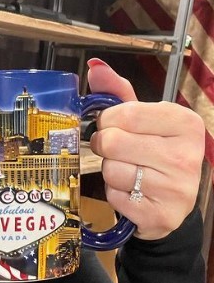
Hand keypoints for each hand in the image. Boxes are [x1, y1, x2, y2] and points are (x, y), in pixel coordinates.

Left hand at [87, 58, 204, 239]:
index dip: (107, 121)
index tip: (113, 126)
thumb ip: (118, 93)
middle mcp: (187, 155)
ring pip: (111, 171)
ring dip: (109, 172)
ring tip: (127, 172)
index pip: (125, 114)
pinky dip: (114, 195)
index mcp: (185, 123)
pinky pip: (115, 197)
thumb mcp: (142, 120)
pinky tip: (130, 192)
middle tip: (116, 151)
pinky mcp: (161, 215)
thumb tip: (95, 67)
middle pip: (113, 142)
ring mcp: (177, 188)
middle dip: (105, 147)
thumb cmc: (154, 154)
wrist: (170, 203)